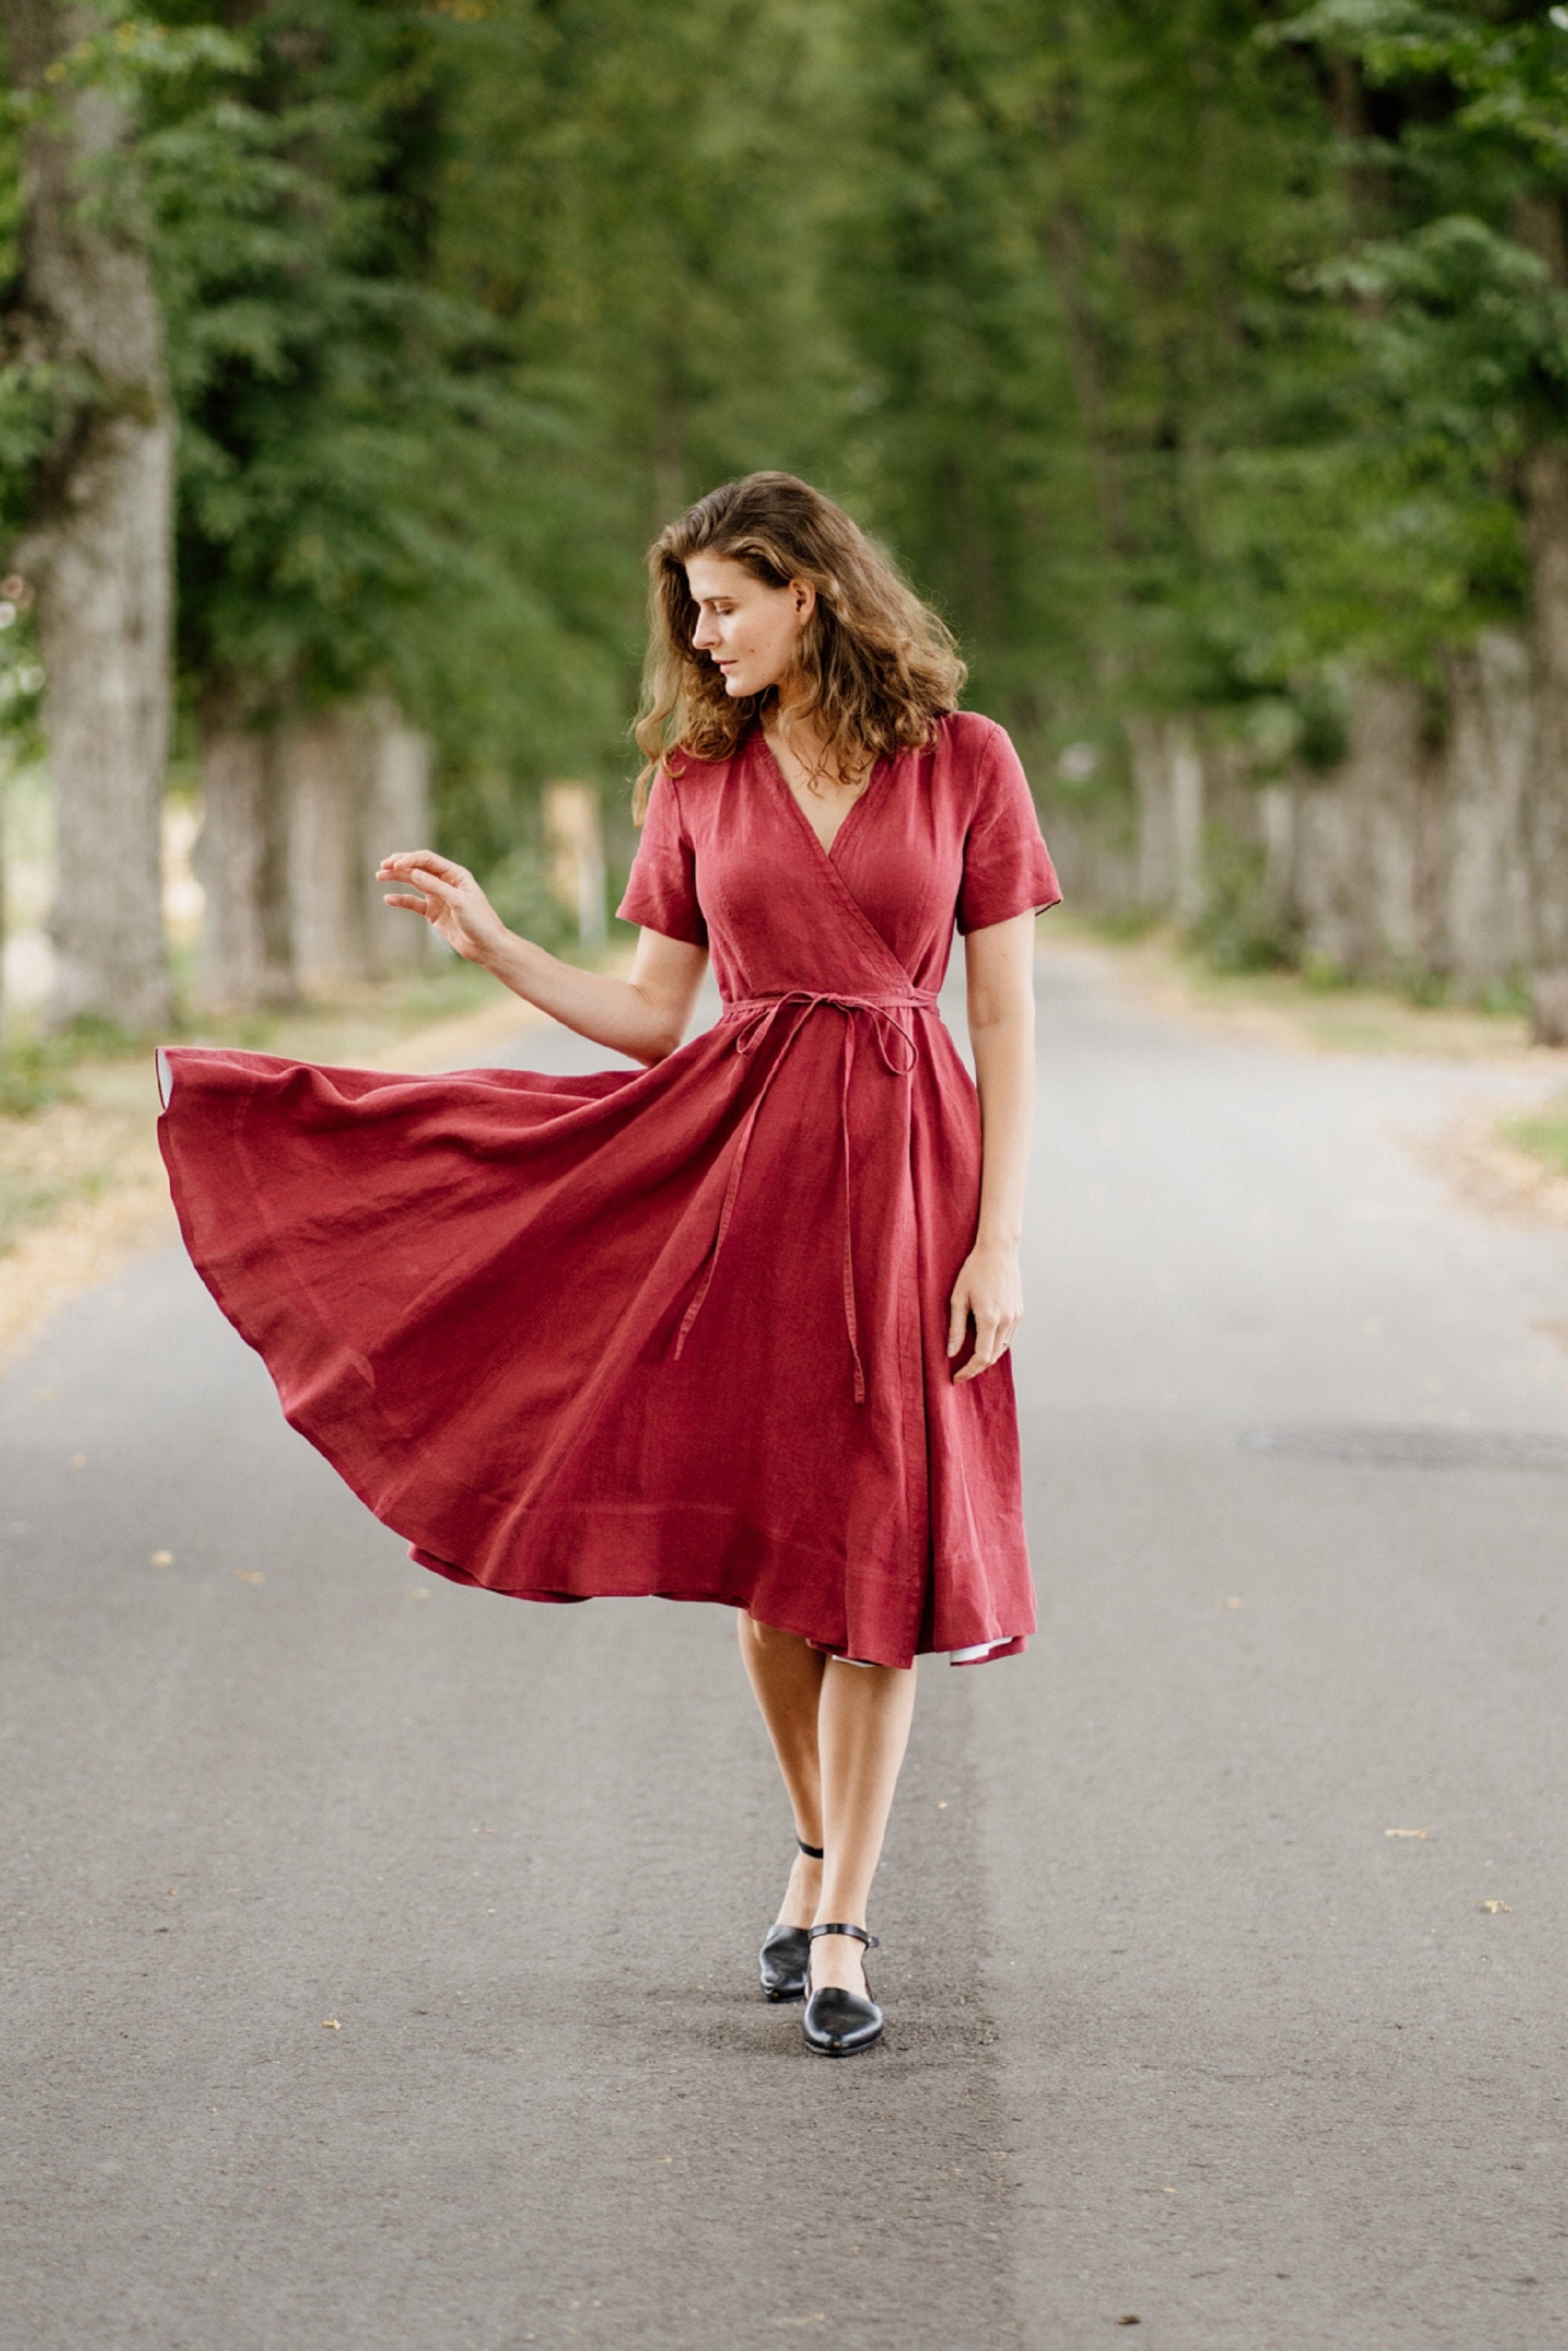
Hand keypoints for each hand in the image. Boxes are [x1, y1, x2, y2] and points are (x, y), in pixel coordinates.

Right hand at [377, 851, 510, 966]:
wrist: (487, 947)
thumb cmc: (480, 921)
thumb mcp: (459, 902)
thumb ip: (436, 887)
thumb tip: (413, 872)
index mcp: (456, 874)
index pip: (428, 860)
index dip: (410, 860)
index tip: (395, 865)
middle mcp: (446, 883)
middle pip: (419, 868)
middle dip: (401, 865)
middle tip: (383, 866)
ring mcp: (439, 897)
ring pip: (414, 883)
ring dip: (397, 879)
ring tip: (380, 876)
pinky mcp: (434, 913)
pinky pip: (414, 903)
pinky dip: (401, 900)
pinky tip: (388, 899)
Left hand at [946, 1240, 1021, 1383]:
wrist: (998, 1251)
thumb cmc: (974, 1271)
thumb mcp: (958, 1298)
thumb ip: (955, 1328)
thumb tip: (951, 1353)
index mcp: (989, 1319)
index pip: (981, 1357)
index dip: (968, 1371)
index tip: (956, 1378)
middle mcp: (1006, 1322)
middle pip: (992, 1357)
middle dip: (976, 1368)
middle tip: (960, 1372)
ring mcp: (1015, 1317)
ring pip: (1001, 1349)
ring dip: (987, 1357)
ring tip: (970, 1359)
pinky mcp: (1019, 1313)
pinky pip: (1008, 1338)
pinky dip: (996, 1345)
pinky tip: (985, 1343)